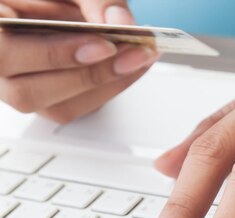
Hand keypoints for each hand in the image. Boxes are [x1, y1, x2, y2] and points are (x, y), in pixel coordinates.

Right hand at [0, 0, 156, 122]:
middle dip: (89, 74)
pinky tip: (130, 67)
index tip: (104, 45)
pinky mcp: (39, 97)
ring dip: (103, 85)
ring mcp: (10, 83)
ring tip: (139, 58)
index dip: (53, 54)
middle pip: (26, 90)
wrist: (60, 1)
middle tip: (134, 54)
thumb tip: (121, 24)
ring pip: (51, 106)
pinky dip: (105, 90)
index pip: (3, 51)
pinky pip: (70, 108)